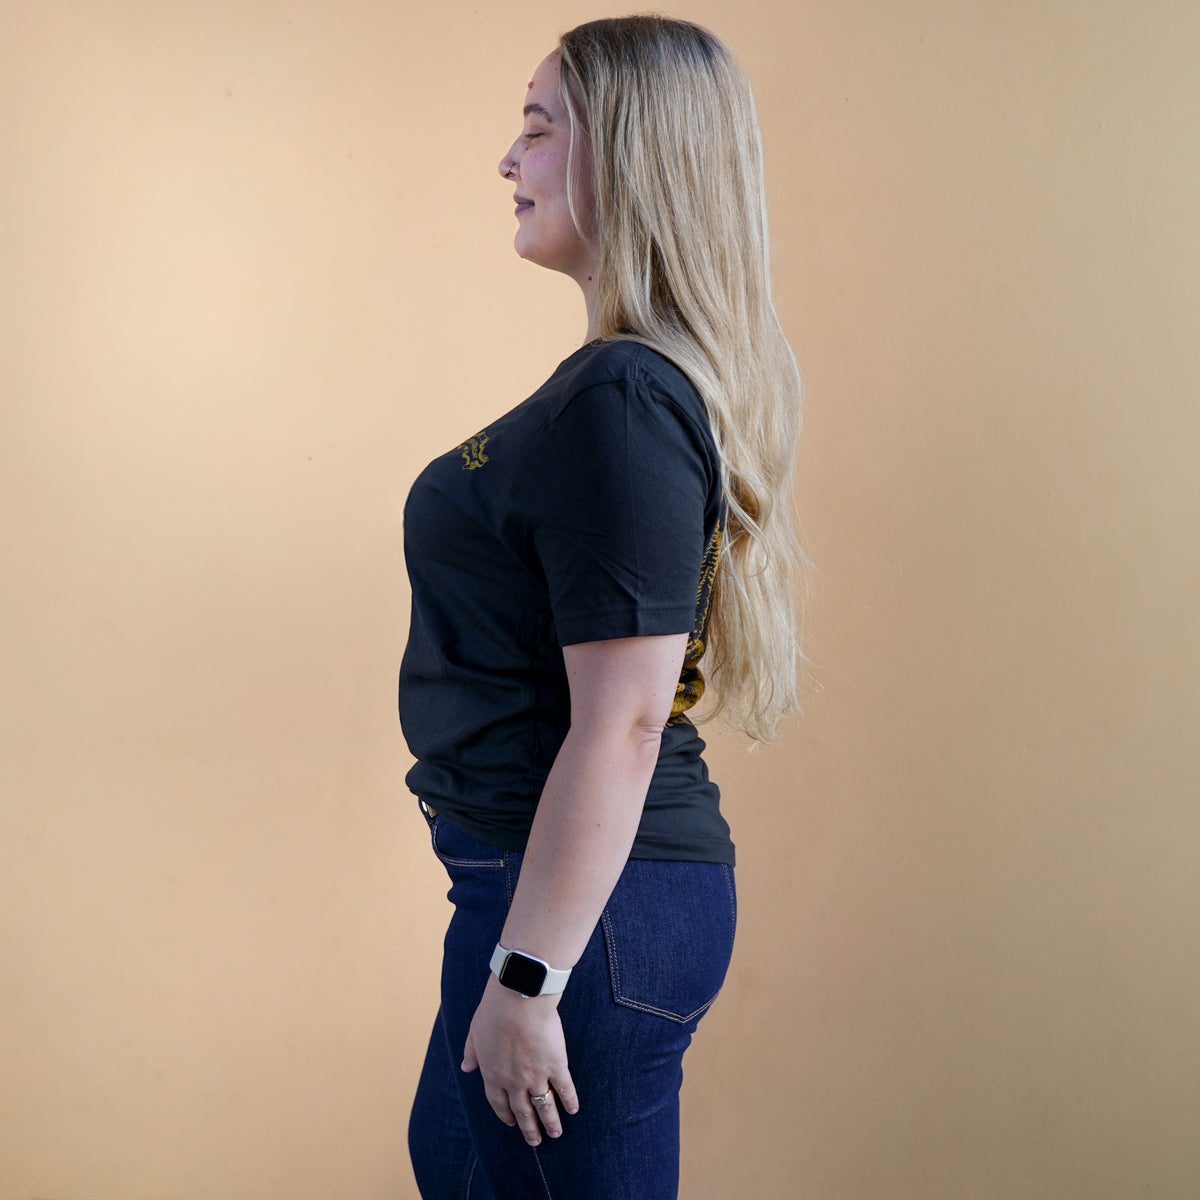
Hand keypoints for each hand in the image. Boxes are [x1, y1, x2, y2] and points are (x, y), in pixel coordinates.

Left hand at [461, 974, 580, 1145]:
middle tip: (535, 1141)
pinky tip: (573, 1110)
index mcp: (493, 1074)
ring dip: (550, 1123)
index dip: (506, 1114)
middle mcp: (513, 1081)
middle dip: (529, 1128)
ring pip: (544, 1107)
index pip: (499, 1103)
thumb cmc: (494, 1011)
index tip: (512, 1123)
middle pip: (522, 1111)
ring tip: (555, 1134)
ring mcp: (535, 1076)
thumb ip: (471, 1052)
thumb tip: (465, 1067)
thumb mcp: (474, 1032)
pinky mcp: (555, 1065)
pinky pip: (564, 1089)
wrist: (517, 1000)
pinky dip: (569, 1101)